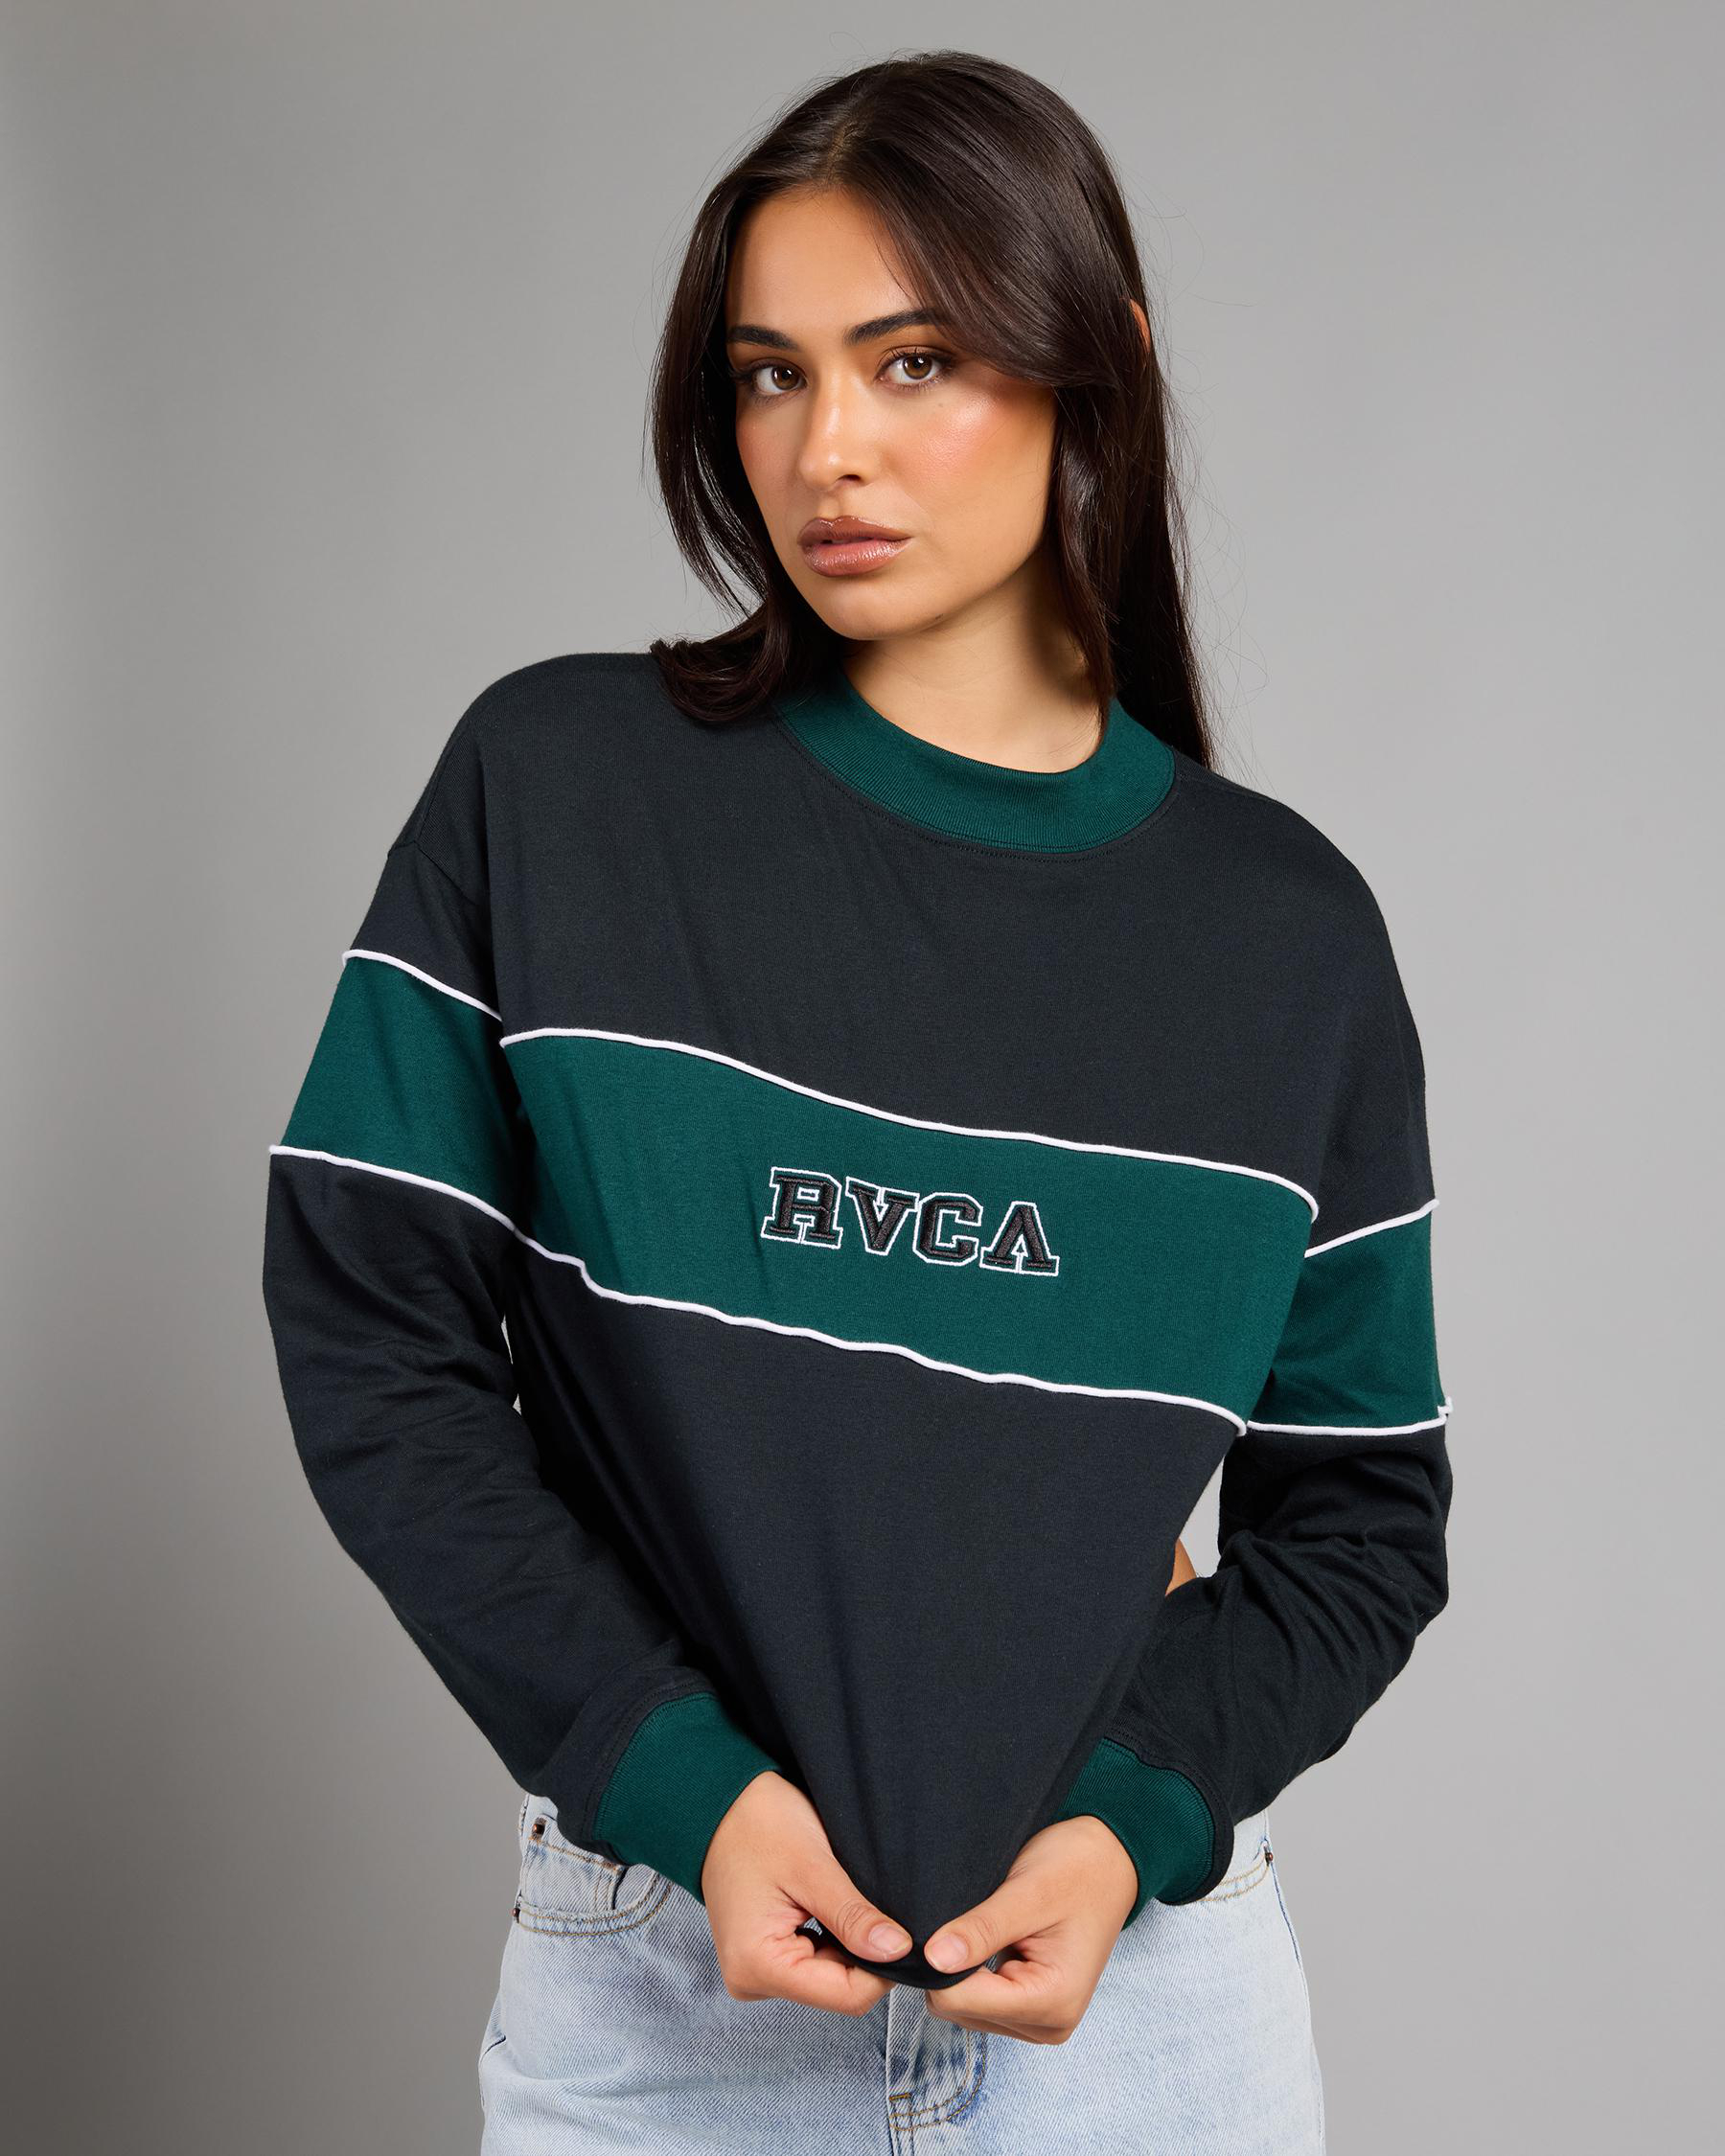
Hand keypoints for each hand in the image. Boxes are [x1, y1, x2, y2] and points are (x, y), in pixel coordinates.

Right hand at [699, 1770, 912, 2015]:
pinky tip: (832, 1905)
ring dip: (849, 1943)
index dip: (884, 1968)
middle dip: (865, 1953)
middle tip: (875, 1904)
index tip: (904, 1931)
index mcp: (759, 1965)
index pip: (846, 1996)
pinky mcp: (765, 1957)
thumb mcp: (812, 1867)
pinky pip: (815, 1961)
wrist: (721, 1802)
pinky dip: (833, 1937)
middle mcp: (753, 1980)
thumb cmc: (758, 1824)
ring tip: (847, 1898)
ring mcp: (757, 1971)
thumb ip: (853, 1916)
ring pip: (830, 1976)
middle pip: (838, 1988)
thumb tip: (898, 1952)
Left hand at [919, 1814, 1138, 2042]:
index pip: (960, 2001)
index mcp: (1053, 2003)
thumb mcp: (1027, 1892)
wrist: (1109, 1863)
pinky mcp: (1031, 2011)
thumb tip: (933, 1957)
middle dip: (951, 1965)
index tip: (937, 1922)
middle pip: (958, 2009)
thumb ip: (981, 1929)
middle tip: (968, 1917)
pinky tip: (991, 1940)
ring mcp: (1040, 2023)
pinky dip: (974, 1971)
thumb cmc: (1077, 1869)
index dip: (938, 1961)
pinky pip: (979, 2000)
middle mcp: (1048, 2025)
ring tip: (986, 1926)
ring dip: (963, 1968)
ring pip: (964, 2007)